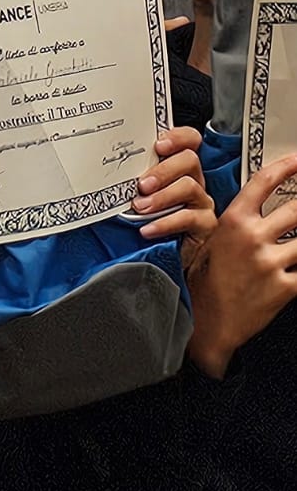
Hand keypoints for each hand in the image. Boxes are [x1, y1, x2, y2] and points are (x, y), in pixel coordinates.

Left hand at [130, 127, 214, 261]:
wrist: (160, 252)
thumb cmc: (146, 216)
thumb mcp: (138, 191)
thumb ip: (134, 175)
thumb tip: (106, 162)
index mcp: (177, 165)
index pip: (189, 139)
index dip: (178, 137)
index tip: (158, 145)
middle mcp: (193, 178)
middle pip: (190, 160)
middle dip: (163, 170)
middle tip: (142, 185)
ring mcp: (201, 201)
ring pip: (190, 187)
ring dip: (162, 197)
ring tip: (141, 207)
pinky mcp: (205, 224)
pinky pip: (190, 218)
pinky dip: (166, 223)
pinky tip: (148, 229)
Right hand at [185, 153, 296, 378]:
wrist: (206, 323)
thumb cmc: (204, 282)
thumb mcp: (209, 241)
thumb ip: (234, 222)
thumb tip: (257, 206)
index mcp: (232, 220)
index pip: (265, 182)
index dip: (287, 167)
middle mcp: (253, 237)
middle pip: (296, 208)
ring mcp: (270, 262)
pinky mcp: (285, 288)